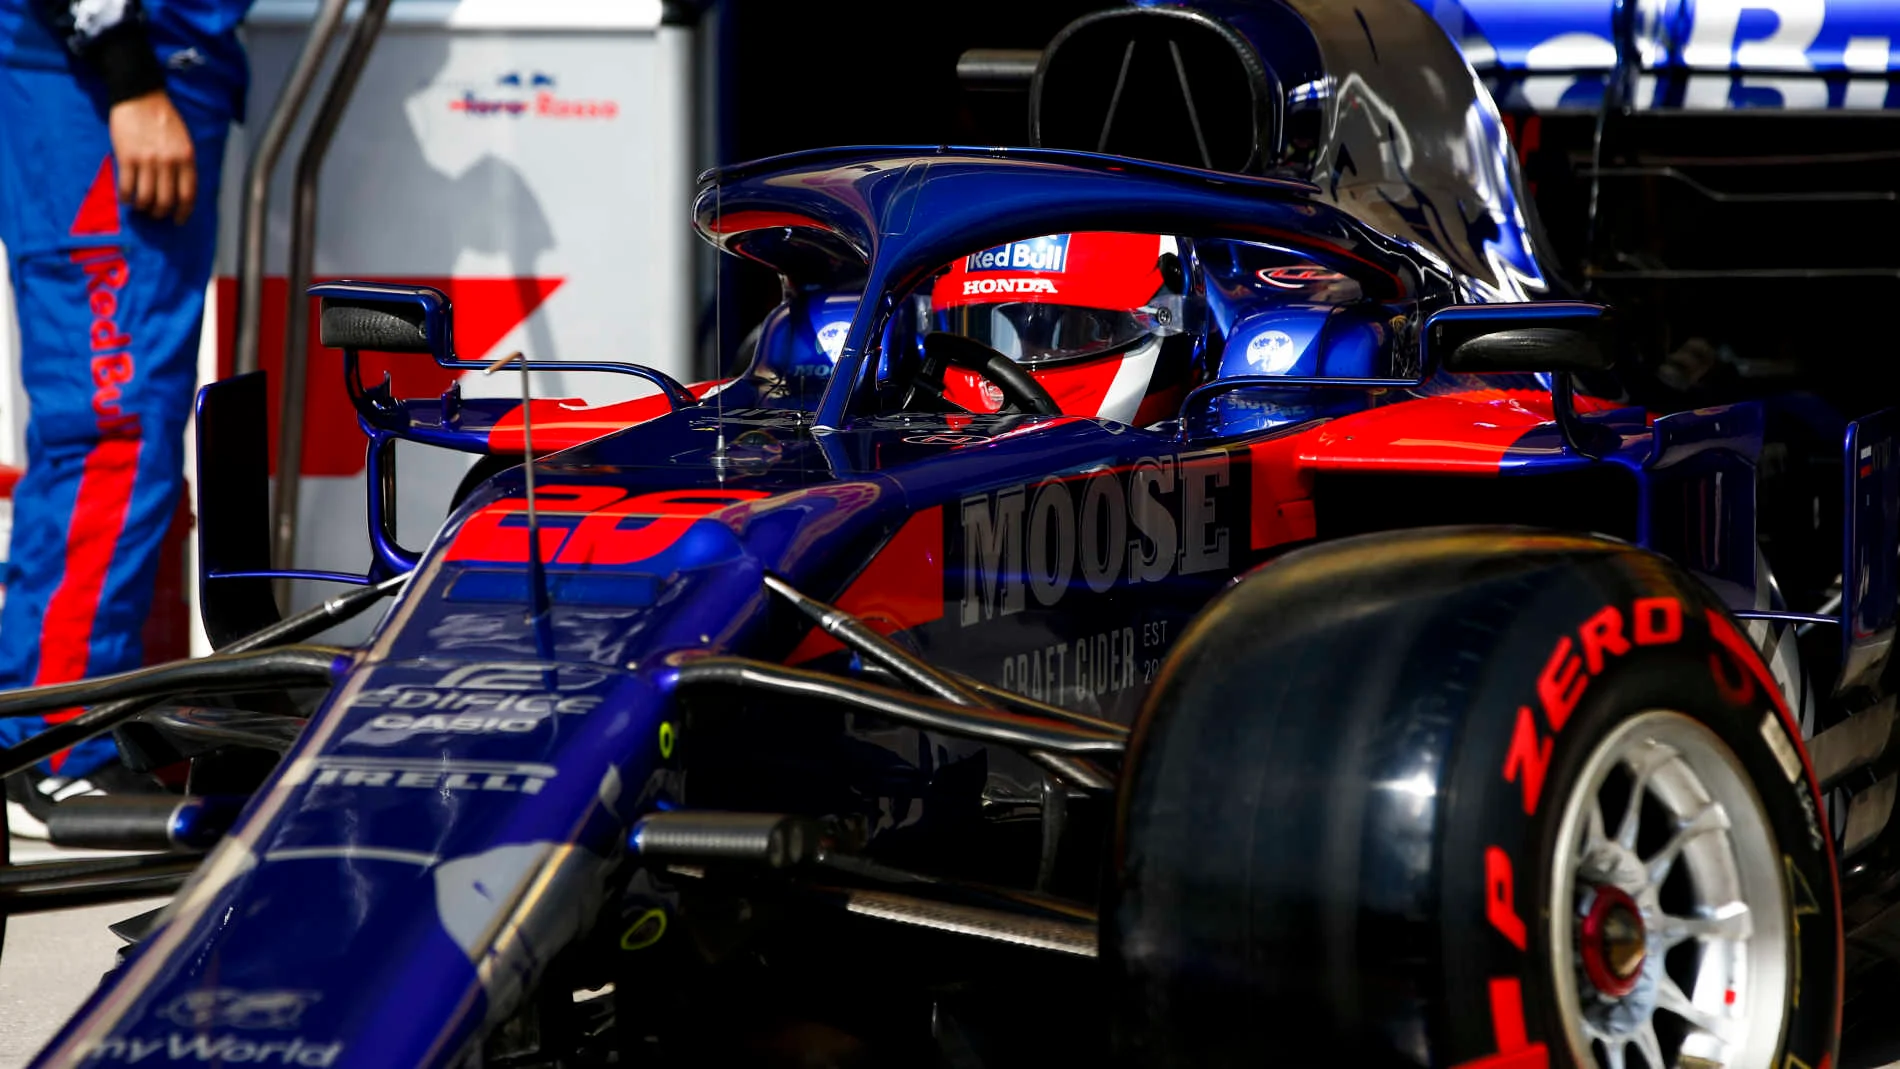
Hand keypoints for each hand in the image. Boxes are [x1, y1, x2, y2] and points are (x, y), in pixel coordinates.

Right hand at [107, 90, 196, 223]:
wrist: (139, 96)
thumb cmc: (163, 118)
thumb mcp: (184, 141)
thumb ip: (184, 164)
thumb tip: (180, 189)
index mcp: (186, 158)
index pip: (188, 195)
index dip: (183, 212)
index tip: (178, 220)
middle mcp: (169, 162)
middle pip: (166, 201)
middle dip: (159, 213)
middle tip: (154, 214)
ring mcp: (147, 161)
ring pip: (146, 197)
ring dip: (142, 207)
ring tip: (139, 207)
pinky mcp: (127, 157)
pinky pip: (126, 187)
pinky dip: (125, 198)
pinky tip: (125, 198)